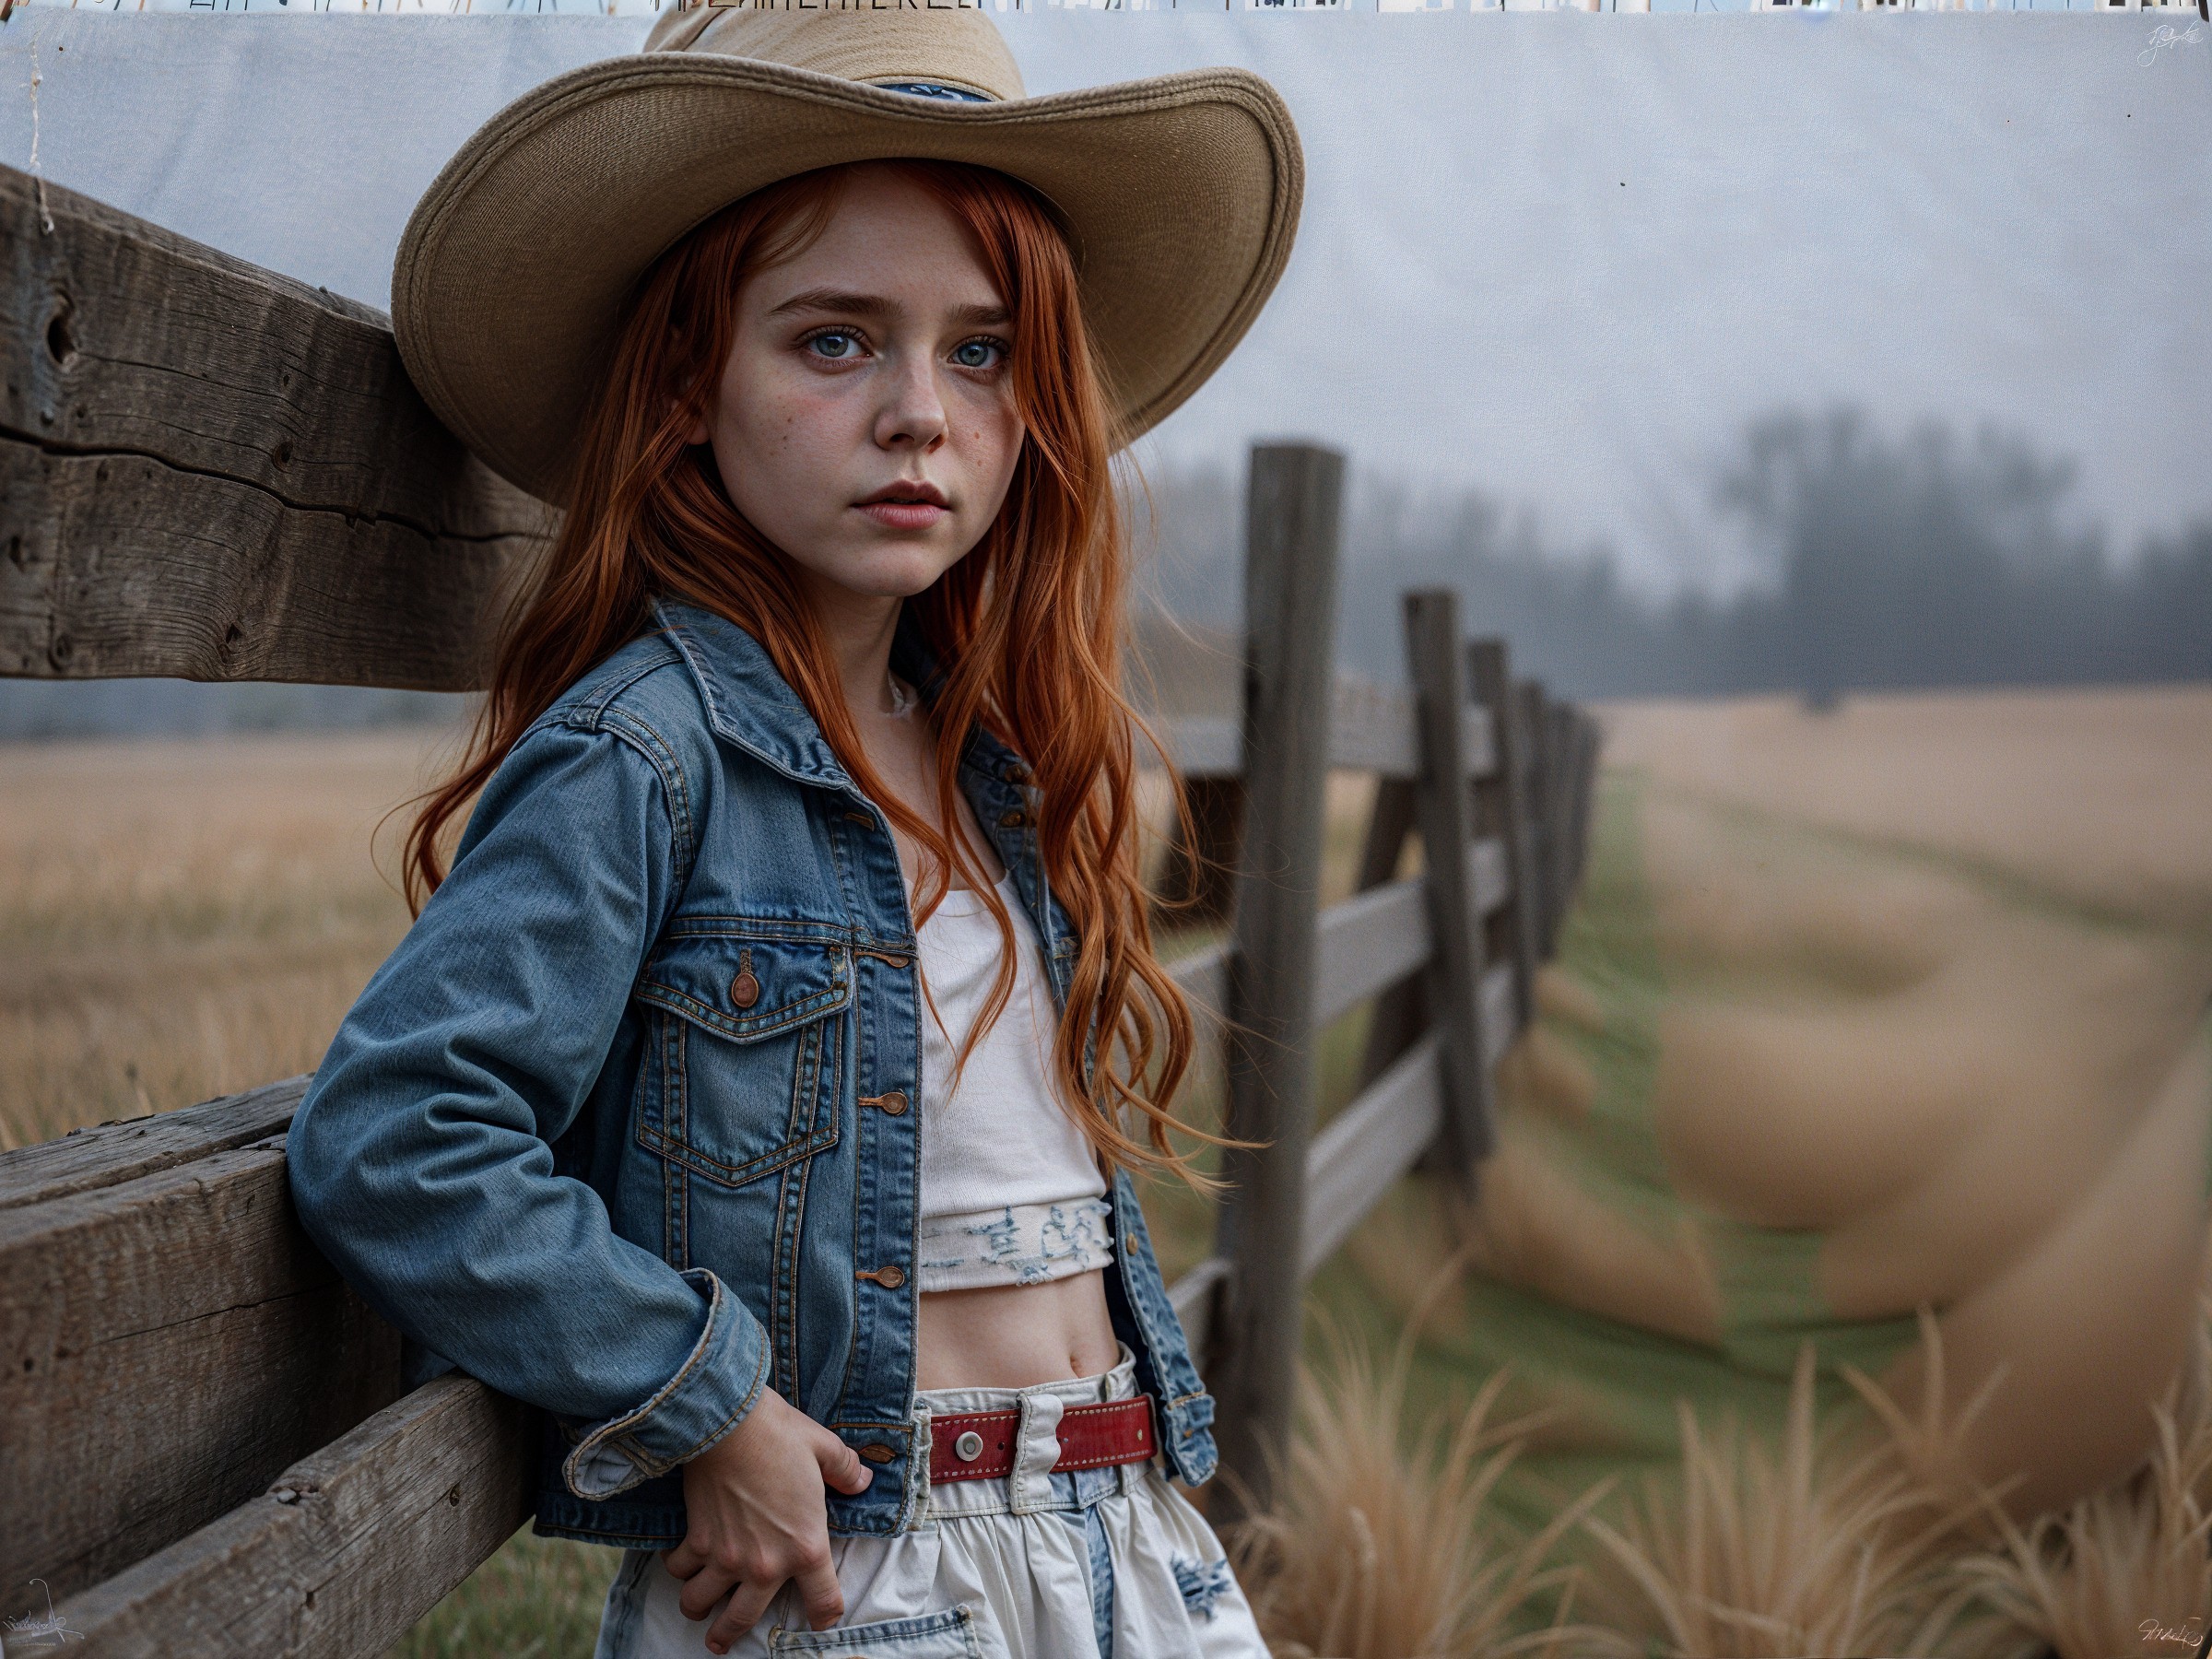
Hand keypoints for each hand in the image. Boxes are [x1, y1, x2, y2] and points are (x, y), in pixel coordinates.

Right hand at [665, 1387, 873, 1653]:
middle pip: (742, 1620)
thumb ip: (846, 1471)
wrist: (728, 1420)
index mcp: (806, 1547)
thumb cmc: (780, 1434)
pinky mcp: (695, 1541)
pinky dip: (677, 1568)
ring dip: (698, 1606)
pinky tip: (680, 1561)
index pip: (823, 1603)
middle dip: (729, 1634)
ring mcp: (726, 1557)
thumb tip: (861, 1480)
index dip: (824, 1616)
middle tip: (722, 1639)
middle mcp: (764, 1565)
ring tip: (698, 1604)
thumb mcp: (825, 1449)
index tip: (819, 1619)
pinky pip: (679, 1570)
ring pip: (700, 1604)